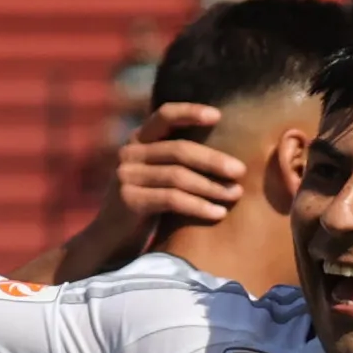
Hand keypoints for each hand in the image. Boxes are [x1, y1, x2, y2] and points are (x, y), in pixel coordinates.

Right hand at [115, 101, 252, 235]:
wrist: (112, 239)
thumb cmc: (147, 206)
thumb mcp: (159, 176)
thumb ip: (178, 159)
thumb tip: (227, 154)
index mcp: (139, 140)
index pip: (164, 115)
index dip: (190, 112)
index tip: (218, 115)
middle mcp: (129, 152)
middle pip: (179, 150)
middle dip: (213, 160)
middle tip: (241, 171)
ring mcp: (126, 175)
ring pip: (178, 175)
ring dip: (211, 186)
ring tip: (235, 194)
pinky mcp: (128, 200)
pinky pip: (171, 199)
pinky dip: (199, 206)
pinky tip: (218, 213)